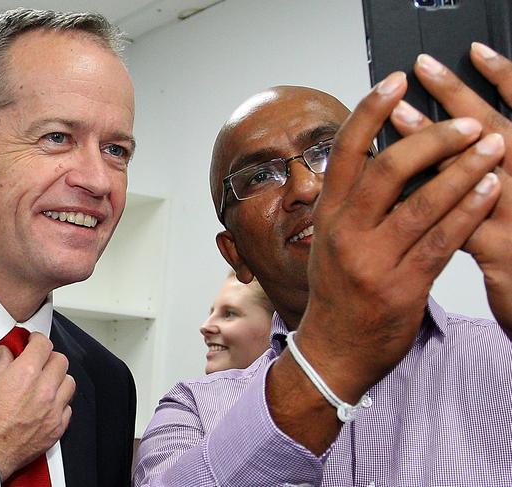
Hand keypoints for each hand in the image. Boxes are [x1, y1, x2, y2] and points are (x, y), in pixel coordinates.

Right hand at [0, 332, 74, 480]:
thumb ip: (2, 364)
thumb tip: (7, 353)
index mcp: (26, 374)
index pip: (43, 344)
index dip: (37, 340)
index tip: (34, 342)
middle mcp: (44, 390)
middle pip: (61, 361)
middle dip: (49, 358)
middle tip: (39, 362)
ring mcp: (53, 409)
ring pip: (69, 382)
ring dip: (59, 379)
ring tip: (46, 383)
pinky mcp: (57, 427)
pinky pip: (68, 407)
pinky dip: (60, 403)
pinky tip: (48, 404)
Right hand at [295, 71, 502, 402]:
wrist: (334, 347)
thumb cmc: (338, 289)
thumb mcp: (331, 239)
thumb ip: (353, 201)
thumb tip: (386, 154)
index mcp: (329, 214)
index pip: (345, 152)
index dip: (369, 112)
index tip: (395, 82)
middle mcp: (346, 232)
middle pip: (387, 170)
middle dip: (431, 139)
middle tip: (466, 122)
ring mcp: (373, 260)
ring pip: (421, 204)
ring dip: (461, 170)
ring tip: (492, 146)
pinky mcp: (402, 286)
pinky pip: (442, 241)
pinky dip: (468, 211)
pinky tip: (488, 189)